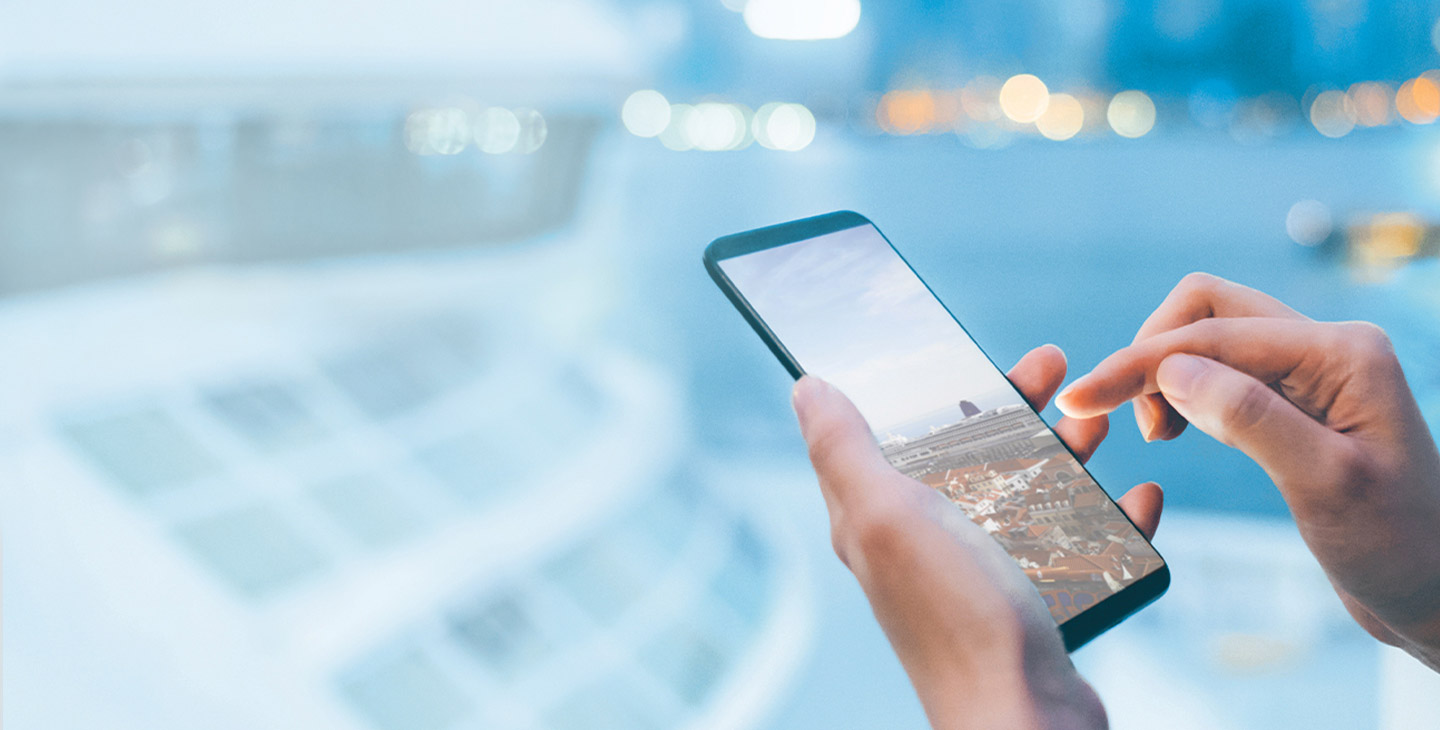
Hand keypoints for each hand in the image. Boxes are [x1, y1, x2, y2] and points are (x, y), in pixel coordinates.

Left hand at [792, 344, 1159, 729]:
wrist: (1026, 719)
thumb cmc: (954, 617)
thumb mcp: (886, 516)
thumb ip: (844, 450)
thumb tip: (806, 387)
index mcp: (880, 517)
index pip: (894, 431)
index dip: (927, 383)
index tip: (970, 346)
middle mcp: (925, 543)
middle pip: (967, 452)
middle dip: (1014, 405)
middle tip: (1058, 367)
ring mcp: (982, 575)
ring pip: (1025, 491)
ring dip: (1065, 451)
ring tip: (1101, 425)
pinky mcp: (1033, 605)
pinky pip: (1074, 545)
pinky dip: (1108, 519)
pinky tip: (1139, 498)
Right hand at [1056, 272, 1439, 670]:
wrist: (1435, 592)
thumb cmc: (1396, 547)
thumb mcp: (1324, 486)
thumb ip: (1250, 418)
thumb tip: (1172, 369)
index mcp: (1342, 352)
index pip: (1213, 335)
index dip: (1138, 363)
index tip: (1079, 398)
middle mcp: (1327, 346)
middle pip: (1207, 307)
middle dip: (1151, 351)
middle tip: (1120, 415)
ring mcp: (1311, 371)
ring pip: (1210, 334)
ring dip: (1165, 369)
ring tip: (1156, 432)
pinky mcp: (1295, 402)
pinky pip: (1223, 370)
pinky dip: (1184, 390)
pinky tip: (1177, 430)